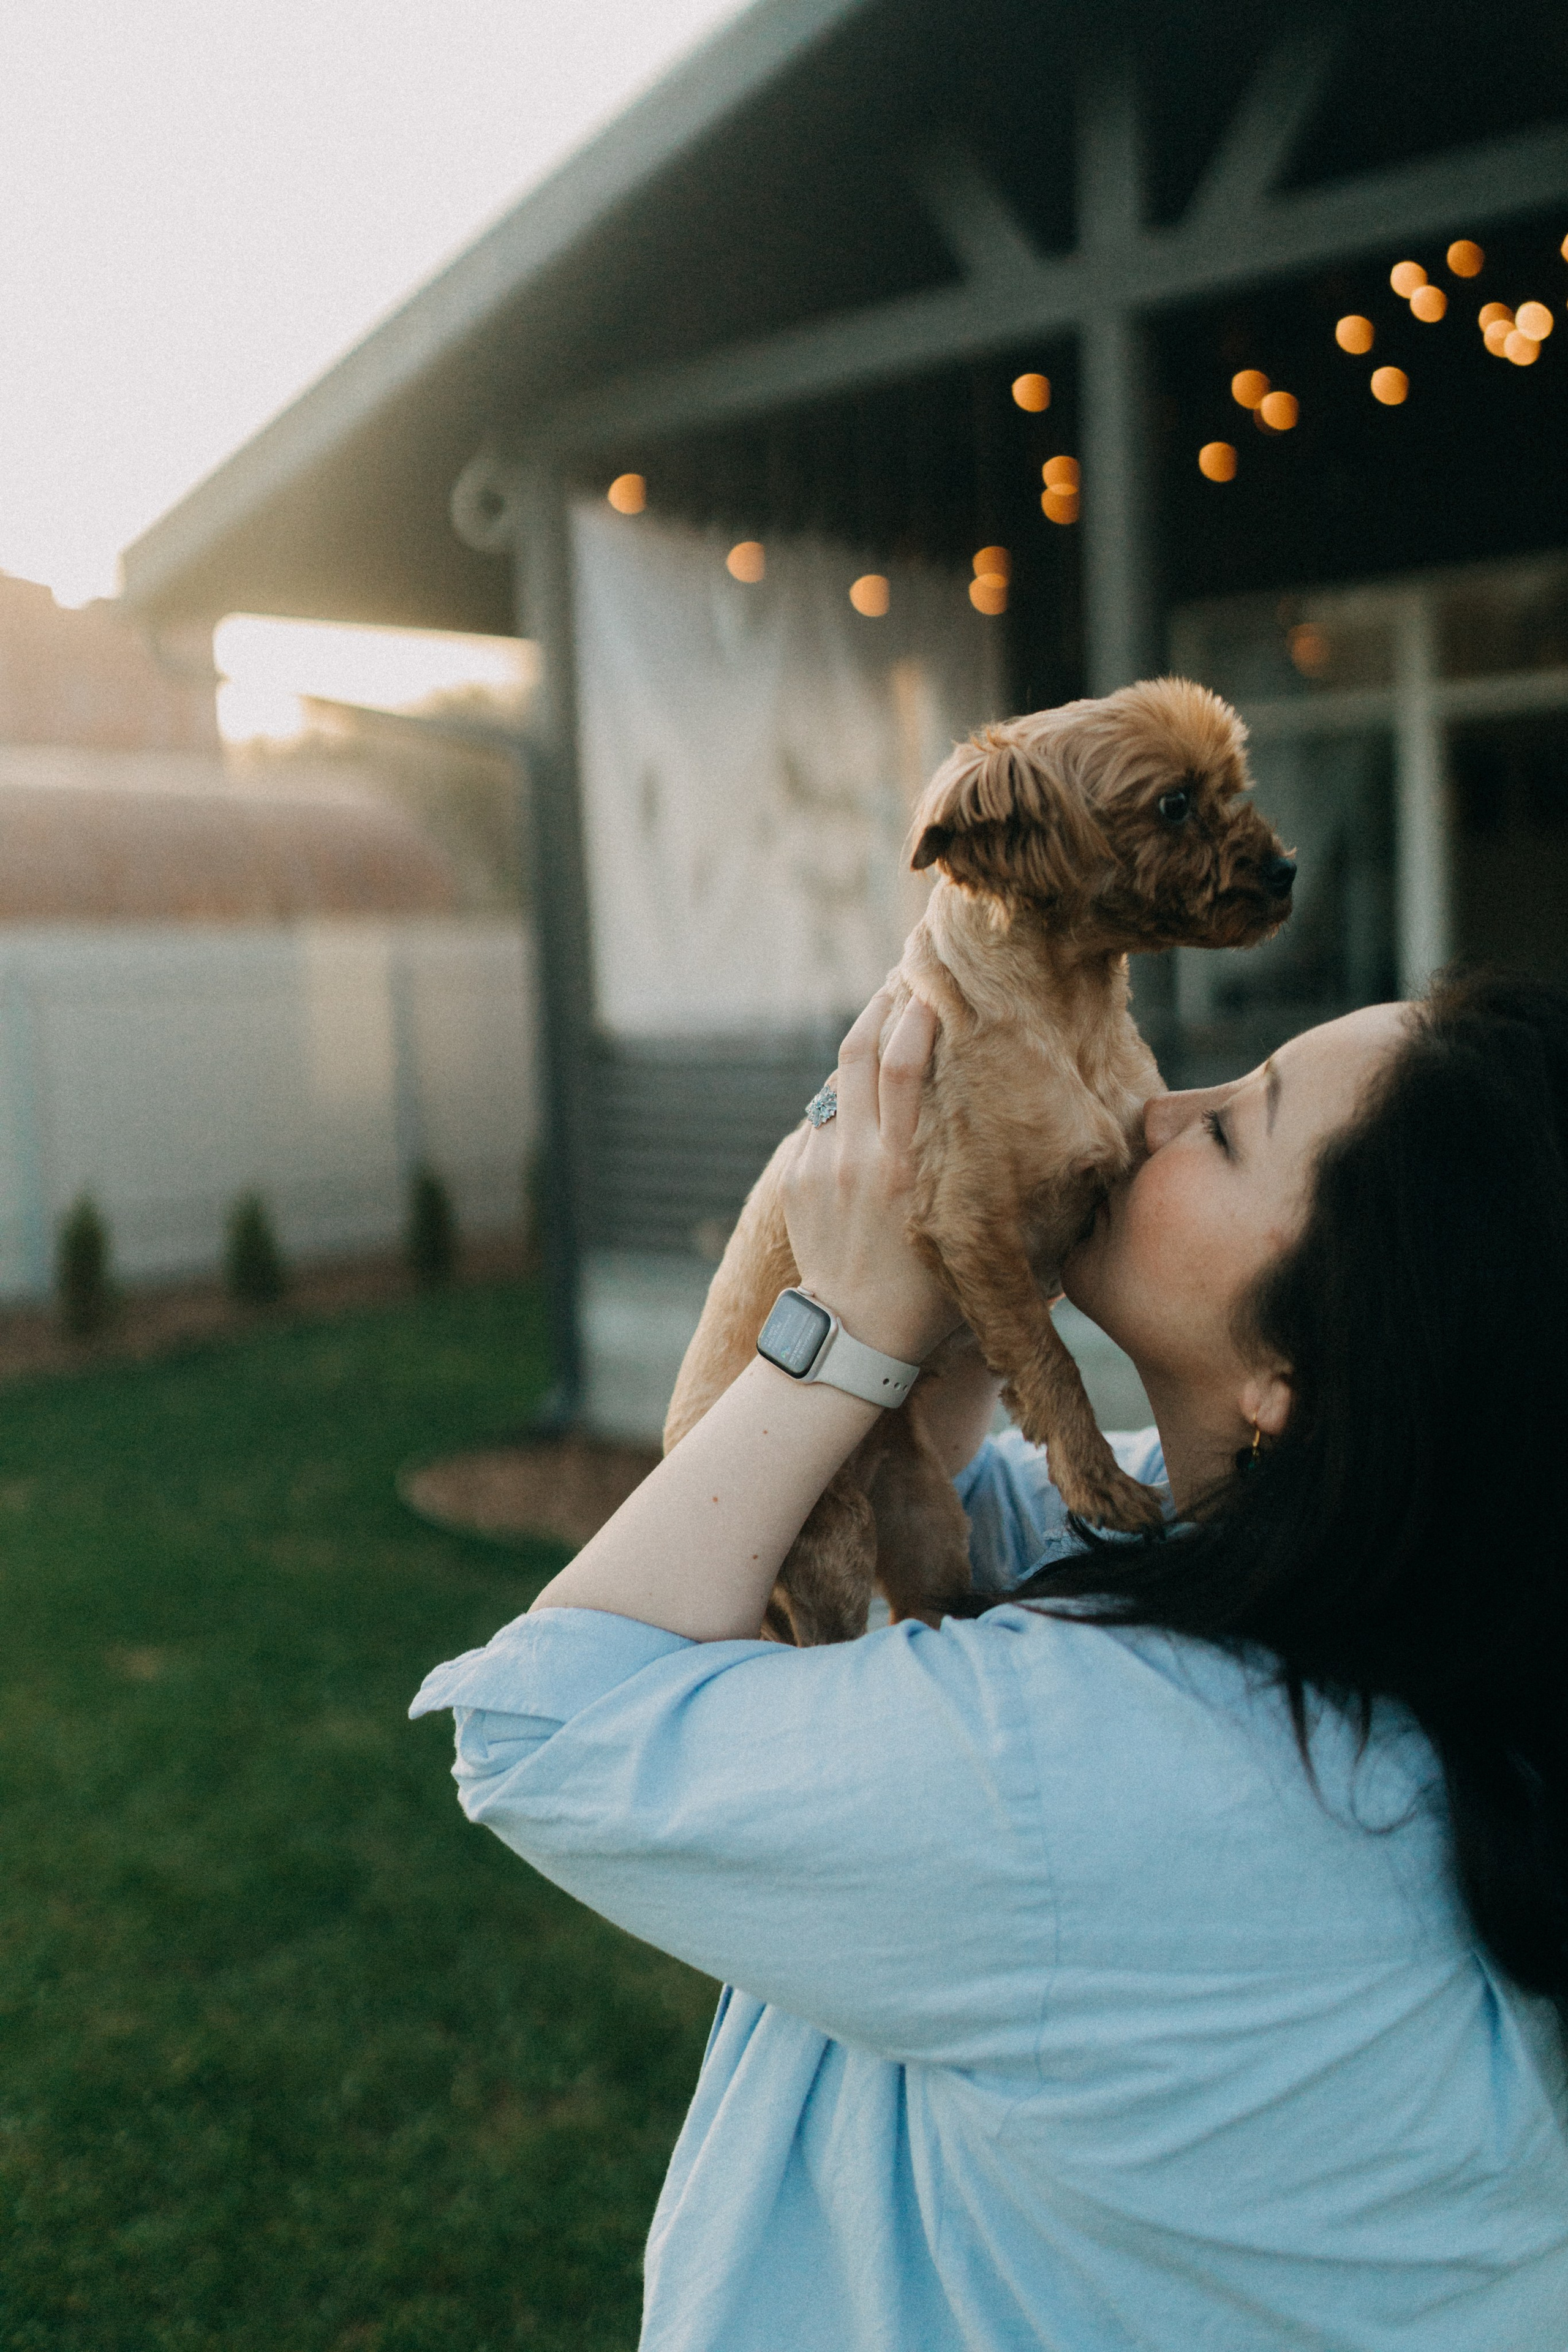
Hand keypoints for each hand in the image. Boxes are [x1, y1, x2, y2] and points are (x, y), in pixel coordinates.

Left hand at [779, 988, 960, 1364]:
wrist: (855, 1338)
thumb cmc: (931, 1292)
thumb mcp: (969, 1229)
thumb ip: (980, 1173)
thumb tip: (1013, 1122)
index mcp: (907, 1166)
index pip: (903, 1062)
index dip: (916, 1012)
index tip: (933, 979)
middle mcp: (859, 1156)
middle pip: (861, 1050)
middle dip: (883, 1003)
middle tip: (905, 972)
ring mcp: (820, 1164)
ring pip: (838, 1080)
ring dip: (863, 1043)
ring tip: (888, 1014)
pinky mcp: (797, 1176)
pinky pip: (822, 1119)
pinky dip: (845, 1098)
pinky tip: (867, 1091)